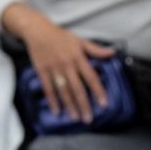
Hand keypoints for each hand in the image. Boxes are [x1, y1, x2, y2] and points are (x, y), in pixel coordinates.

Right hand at [4, 2, 114, 122]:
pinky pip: (48, 88)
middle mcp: (67, 65)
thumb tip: (113, 52)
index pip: (91, 77)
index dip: (98, 91)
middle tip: (89, 118)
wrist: (38, 31)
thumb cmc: (60, 36)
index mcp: (78, 58)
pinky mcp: (42, 71)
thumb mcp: (80, 40)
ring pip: (63, 91)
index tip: (104, 104)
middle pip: (77, 88)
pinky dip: (52, 100)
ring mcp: (54, 69)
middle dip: (84, 105)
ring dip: (69, 105)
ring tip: (75, 118)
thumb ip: (96, 49)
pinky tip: (57, 111)